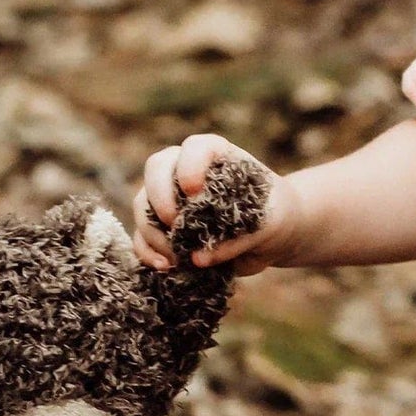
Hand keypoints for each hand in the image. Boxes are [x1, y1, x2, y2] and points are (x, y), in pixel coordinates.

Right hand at [134, 134, 295, 276]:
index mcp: (216, 156)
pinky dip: (147, 253)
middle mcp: (186, 172)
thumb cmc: (274, 217)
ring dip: (152, 232)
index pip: (194, 148)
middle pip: (155, 170)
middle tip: (175, 224)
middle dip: (160, 198)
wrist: (272, 235)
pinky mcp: (165, 230)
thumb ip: (239, 238)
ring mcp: (171, 200)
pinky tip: (165, 268)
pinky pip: (141, 238)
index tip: (193, 191)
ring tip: (175, 257)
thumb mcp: (269, 225)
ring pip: (143, 205)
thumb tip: (197, 259)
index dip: (189, 166)